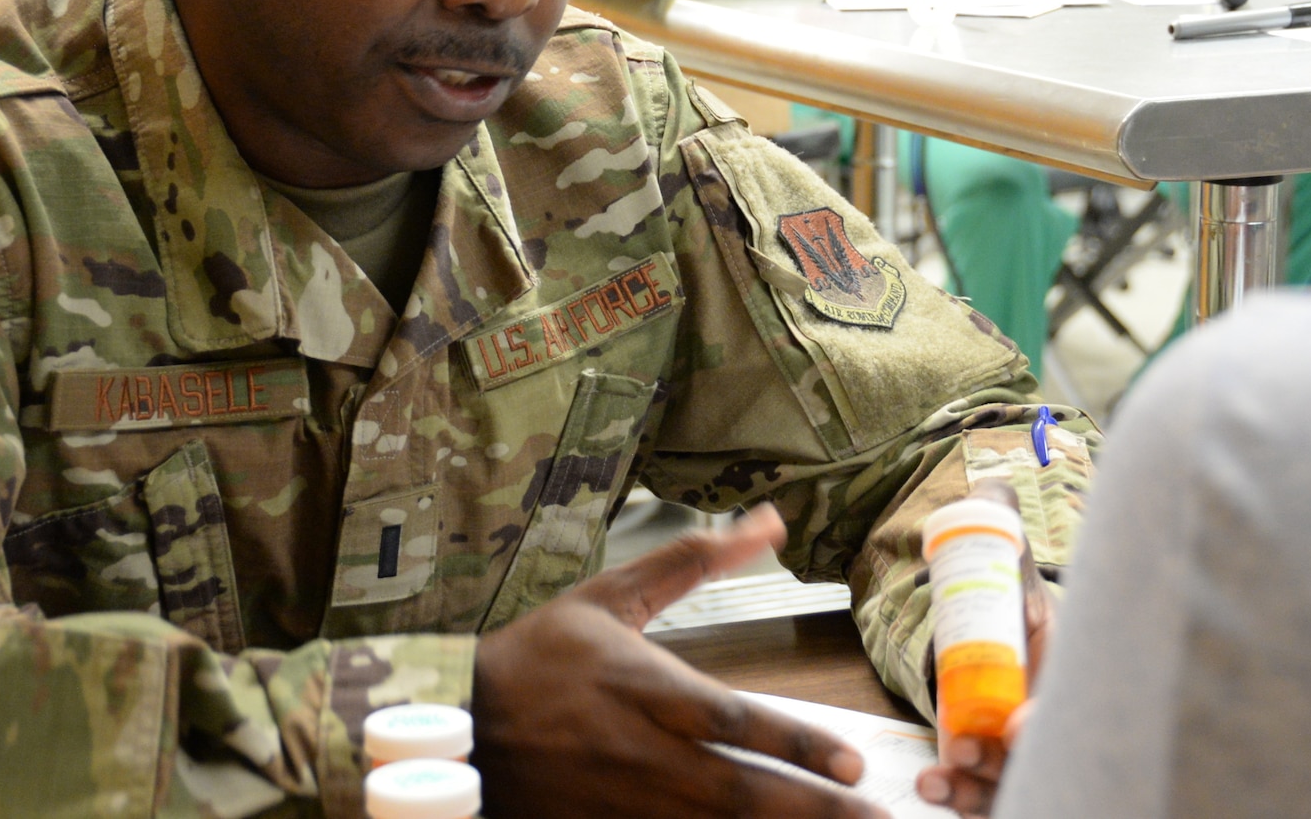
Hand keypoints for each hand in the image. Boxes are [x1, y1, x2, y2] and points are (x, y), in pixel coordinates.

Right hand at [474, 504, 887, 818]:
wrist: (459, 725)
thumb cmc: (539, 657)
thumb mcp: (610, 596)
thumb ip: (691, 561)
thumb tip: (767, 521)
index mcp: (642, 688)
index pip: (731, 720)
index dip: (794, 746)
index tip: (851, 765)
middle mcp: (639, 753)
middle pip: (736, 791)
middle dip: (810, 810)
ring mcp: (622, 804)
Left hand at [914, 479, 1055, 817]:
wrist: (981, 606)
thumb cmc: (1000, 581)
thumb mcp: (1004, 552)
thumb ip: (997, 521)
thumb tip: (990, 491)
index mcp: (1068, 660)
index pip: (1073, 700)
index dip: (1048, 719)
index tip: (1017, 727)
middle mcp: (1055, 707)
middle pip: (1042, 755)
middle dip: (1004, 764)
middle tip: (963, 752)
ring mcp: (1025, 740)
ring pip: (1015, 781)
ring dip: (978, 790)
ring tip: (938, 778)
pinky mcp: (994, 759)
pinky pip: (989, 792)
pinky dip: (964, 798)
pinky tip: (932, 787)